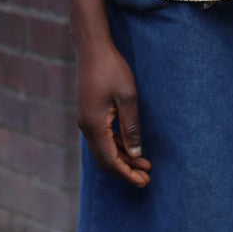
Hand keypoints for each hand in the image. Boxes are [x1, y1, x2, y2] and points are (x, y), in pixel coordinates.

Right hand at [76, 42, 151, 187]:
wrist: (92, 49)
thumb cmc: (112, 70)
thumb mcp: (128, 97)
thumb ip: (131, 127)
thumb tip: (136, 153)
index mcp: (95, 126)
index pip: (110, 161)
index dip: (127, 174)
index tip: (144, 182)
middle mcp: (86, 127)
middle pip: (105, 160)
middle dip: (125, 171)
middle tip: (147, 177)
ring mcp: (86, 121)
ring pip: (103, 150)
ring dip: (122, 159)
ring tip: (144, 163)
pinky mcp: (89, 114)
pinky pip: (102, 138)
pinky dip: (116, 147)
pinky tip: (131, 146)